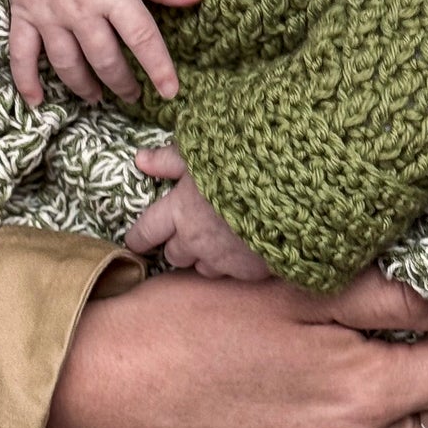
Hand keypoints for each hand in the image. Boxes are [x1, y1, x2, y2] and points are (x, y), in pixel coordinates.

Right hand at [7, 0, 201, 107]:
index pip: (142, 39)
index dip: (159, 68)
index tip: (171, 92)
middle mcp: (82, 9)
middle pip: (105, 59)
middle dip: (122, 83)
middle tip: (133, 95)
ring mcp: (50, 14)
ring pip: (68, 64)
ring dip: (84, 86)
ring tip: (97, 97)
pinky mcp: (24, 13)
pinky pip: (21, 54)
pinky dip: (26, 80)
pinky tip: (37, 100)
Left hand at [125, 145, 272, 279]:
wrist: (289, 187)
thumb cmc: (241, 163)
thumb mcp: (200, 153)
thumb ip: (169, 161)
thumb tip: (141, 160)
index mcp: (178, 212)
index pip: (146, 233)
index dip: (139, 238)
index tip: (137, 240)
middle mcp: (195, 241)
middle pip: (173, 256)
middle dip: (178, 245)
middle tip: (191, 230)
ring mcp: (223, 260)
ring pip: (202, 269)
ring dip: (205, 257)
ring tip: (221, 238)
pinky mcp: (249, 271)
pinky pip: (233, 273)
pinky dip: (235, 262)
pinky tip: (246, 245)